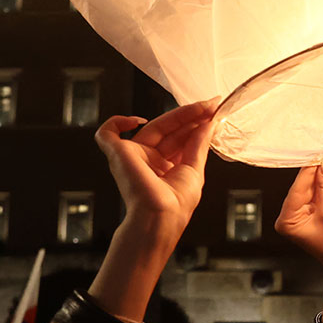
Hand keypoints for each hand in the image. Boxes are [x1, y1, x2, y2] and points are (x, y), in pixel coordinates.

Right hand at [94, 99, 217, 228]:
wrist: (159, 217)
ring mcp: (133, 156)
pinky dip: (118, 122)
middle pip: (169, 130)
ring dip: (178, 115)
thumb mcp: (194, 169)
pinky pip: (108, 133)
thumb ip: (199, 144)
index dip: (196, 124)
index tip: (214, 111)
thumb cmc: (176, 204)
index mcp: (165, 167)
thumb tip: (209, 122)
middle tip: (212, 105)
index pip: (180, 139)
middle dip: (191, 116)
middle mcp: (149, 160)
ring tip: (202, 108)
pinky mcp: (117, 154)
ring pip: (152, 125)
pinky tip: (139, 121)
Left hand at [274, 158, 322, 271]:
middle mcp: (290, 217)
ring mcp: (301, 215)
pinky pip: (317, 193)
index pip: (297, 189)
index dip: (308, 170)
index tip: (318, 153)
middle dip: (314, 171)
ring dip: (320, 175)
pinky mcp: (312, 213)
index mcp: (287, 221)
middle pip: (302, 187)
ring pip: (310, 188)